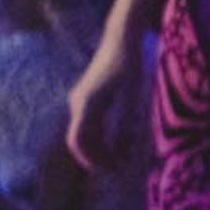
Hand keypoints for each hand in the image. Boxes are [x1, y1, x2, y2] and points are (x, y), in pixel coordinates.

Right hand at [67, 30, 142, 168]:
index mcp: (87, 104)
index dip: (91, 160)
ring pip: (85, 135)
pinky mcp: (88, 99)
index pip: (79, 141)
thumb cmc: (128, 65)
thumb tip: (121, 149)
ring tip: (125, 157)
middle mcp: (78, 104)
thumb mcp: (131, 96)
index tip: (111, 170)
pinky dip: (103, 138)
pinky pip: (90, 125)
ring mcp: (80, 101)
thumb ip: (125, 123)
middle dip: (99, 158)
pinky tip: (122, 142)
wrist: (120, 39)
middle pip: (81, 141)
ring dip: (102, 149)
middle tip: (122, 168)